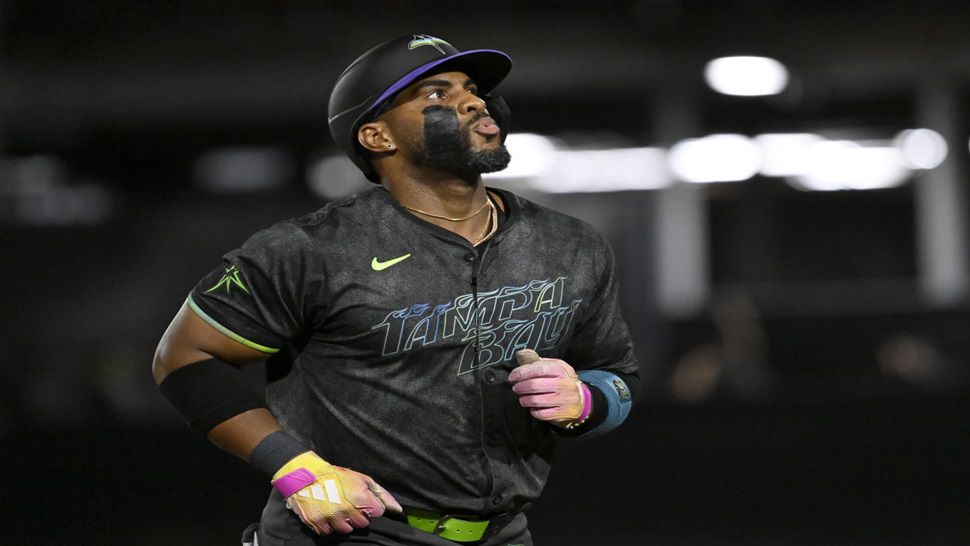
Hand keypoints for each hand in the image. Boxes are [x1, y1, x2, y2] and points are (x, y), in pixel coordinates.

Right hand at [272, 451, 402, 534]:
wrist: (305, 475)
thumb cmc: (336, 476)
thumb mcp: (361, 478)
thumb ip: (381, 494)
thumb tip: (397, 510)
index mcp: (360, 496)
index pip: (377, 513)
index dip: (372, 508)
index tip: (364, 503)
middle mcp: (346, 509)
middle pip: (363, 524)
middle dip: (358, 516)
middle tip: (349, 505)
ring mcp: (331, 517)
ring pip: (346, 530)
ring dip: (343, 522)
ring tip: (337, 509)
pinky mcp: (317, 523)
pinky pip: (329, 532)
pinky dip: (328, 525)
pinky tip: (327, 513)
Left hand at [508, 349, 589, 426]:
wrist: (581, 400)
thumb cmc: (562, 380)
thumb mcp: (554, 366)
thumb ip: (537, 360)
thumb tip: (521, 354)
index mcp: (561, 369)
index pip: (538, 369)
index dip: (522, 373)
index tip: (512, 377)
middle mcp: (564, 384)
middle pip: (535, 385)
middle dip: (520, 387)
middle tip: (516, 388)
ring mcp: (563, 399)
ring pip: (536, 401)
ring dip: (525, 399)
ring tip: (522, 398)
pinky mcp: (561, 413)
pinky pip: (541, 414)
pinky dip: (533, 411)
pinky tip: (532, 407)